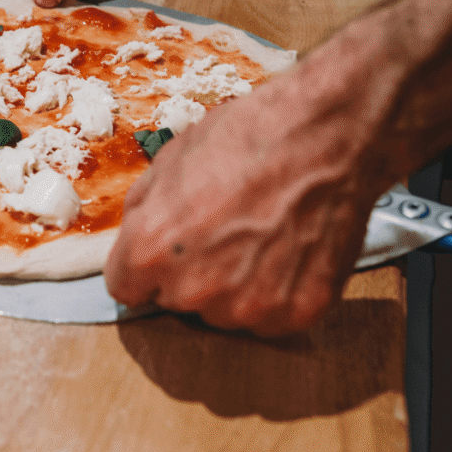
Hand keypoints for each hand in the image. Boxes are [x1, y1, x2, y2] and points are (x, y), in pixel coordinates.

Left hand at [105, 73, 387, 335]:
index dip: (144, 265)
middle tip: (221, 229)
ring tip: (259, 235)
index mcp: (151, 249)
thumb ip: (142, 214)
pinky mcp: (295, 313)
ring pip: (222, 312)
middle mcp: (194, 288)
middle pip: (175, 301)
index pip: (125, 287)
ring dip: (232, 286)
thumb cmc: (248, 138)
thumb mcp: (169, 162)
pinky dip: (276, 292)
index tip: (165, 249)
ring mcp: (247, 307)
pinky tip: (287, 251)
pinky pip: (269, 317)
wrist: (327, 134)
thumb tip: (135, 241)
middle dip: (188, 272)